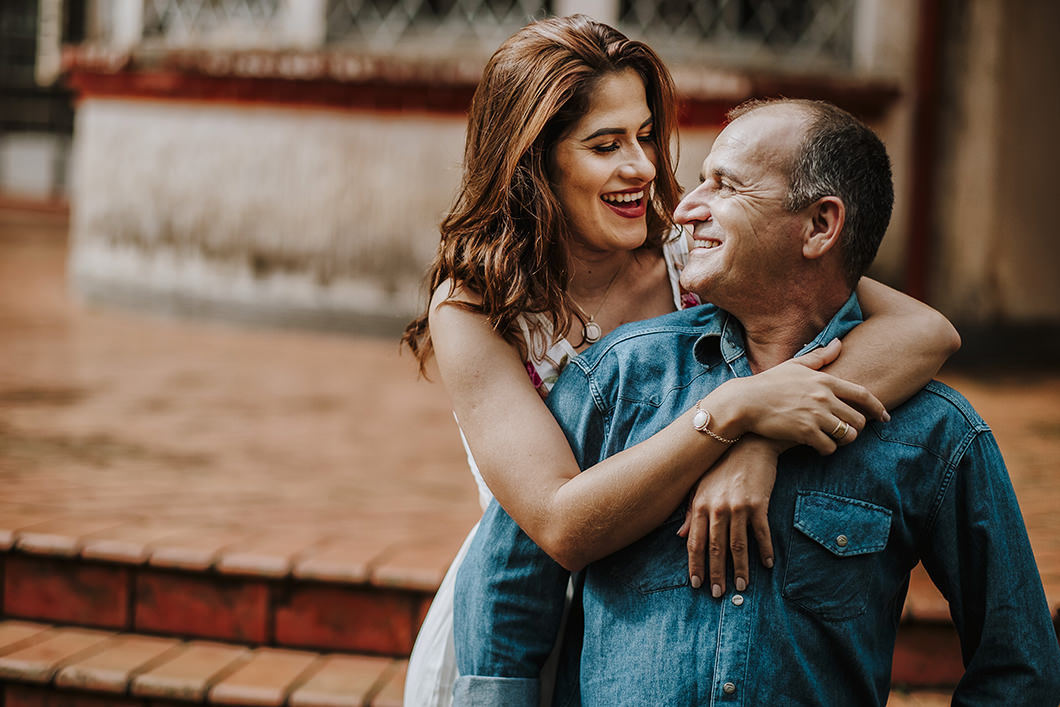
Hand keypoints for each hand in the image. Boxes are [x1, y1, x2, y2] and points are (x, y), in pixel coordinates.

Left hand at [677, 436, 781, 595]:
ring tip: (742, 587)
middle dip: (716, 574)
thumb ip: (691, 512)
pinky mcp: (759, 503)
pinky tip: (767, 564)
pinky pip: (761, 533)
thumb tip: (681, 536)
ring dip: (740, 569)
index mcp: (699, 505)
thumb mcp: (700, 486)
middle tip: (718, 594)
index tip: (696, 584)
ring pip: (738, 546)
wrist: (748, 444)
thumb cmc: (721, 465)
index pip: (695, 543)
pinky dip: (765, 550)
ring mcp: (738, 506)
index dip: (695, 565)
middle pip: (715, 549)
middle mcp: (717, 508)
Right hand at [711, 339, 888, 454]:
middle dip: (856, 428)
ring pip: (847, 435)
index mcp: (825, 380)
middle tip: (847, 432)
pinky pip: (829, 447)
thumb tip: (839, 342)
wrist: (745, 402)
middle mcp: (824, 397)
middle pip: (858, 419)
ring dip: (843, 440)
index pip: (862, 395)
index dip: (878, 407)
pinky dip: (827, 450)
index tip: (884, 417)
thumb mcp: (795, 365)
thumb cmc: (768, 383)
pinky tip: (819, 447)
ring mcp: (815, 415)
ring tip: (833, 440)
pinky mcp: (805, 432)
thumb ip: (820, 356)